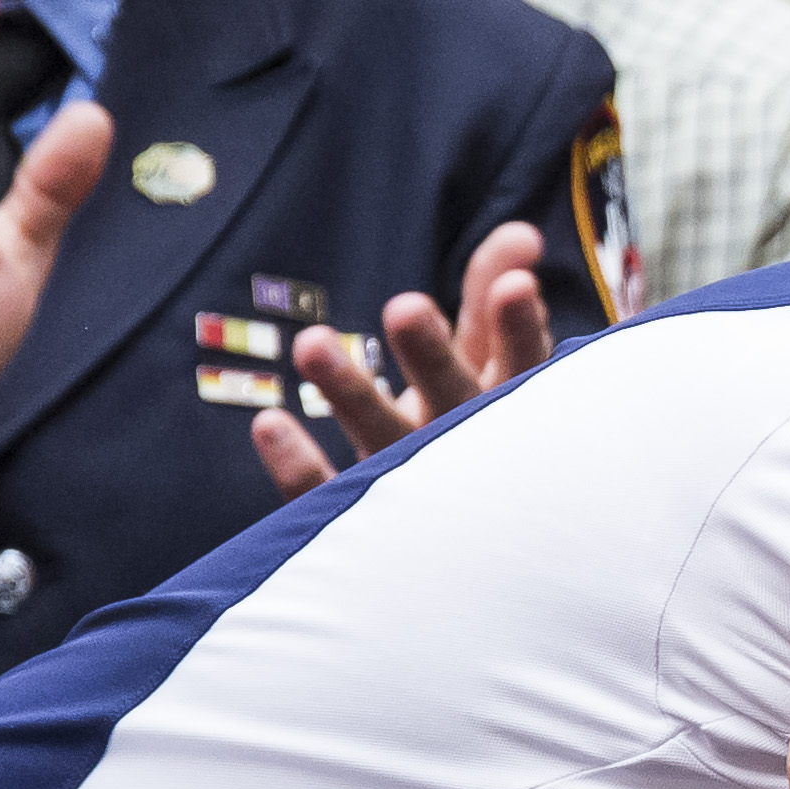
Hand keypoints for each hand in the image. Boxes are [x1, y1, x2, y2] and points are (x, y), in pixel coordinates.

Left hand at [250, 223, 554, 497]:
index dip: (519, 329)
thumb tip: (520, 233)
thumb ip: (496, 295)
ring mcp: (413, 489)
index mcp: (508, 406)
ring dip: (348, 393)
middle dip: (431, 356)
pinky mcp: (359, 524)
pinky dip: (299, 466)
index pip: (522, 362)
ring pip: (382, 440)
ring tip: (309, 344)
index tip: (517, 290)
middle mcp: (466, 447)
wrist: (469, 555)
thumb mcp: (493, 367)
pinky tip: (268, 424)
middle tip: (406, 308)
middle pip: (452, 398)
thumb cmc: (482, 438)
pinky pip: (324, 497)